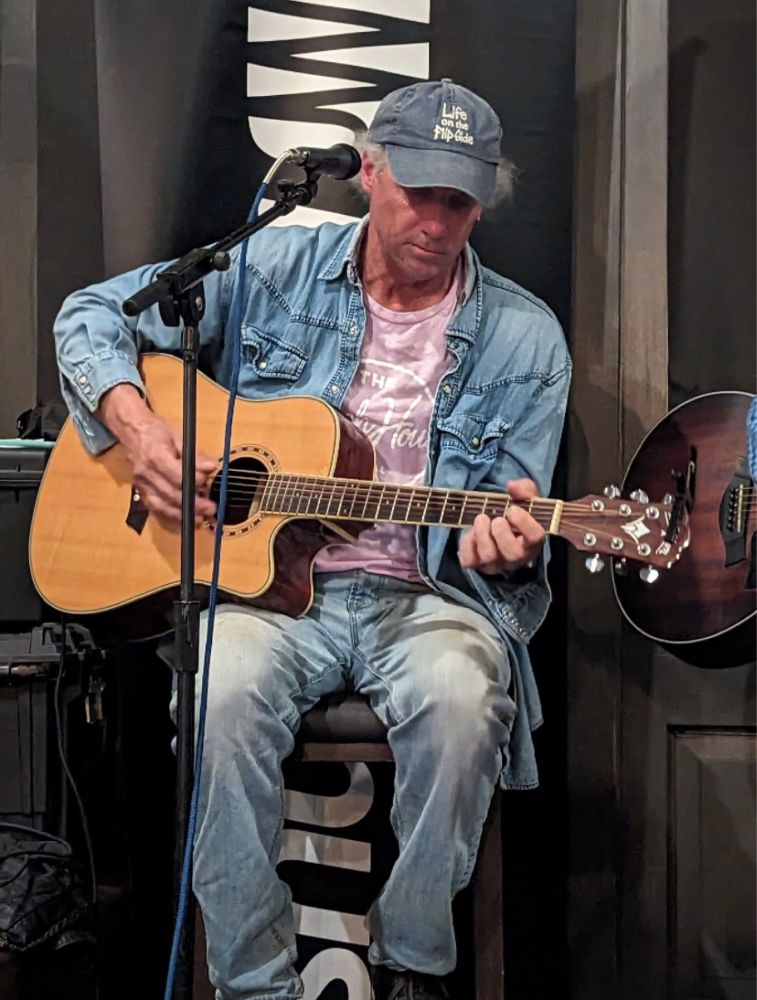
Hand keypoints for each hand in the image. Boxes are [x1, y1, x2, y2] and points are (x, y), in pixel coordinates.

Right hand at [98, 384, 216, 526]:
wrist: (131, 430)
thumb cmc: (155, 431)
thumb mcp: (178, 436)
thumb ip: (194, 455)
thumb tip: (210, 467)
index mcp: (155, 455)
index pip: (176, 476)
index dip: (194, 483)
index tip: (207, 483)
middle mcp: (146, 473)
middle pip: (170, 494)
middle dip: (193, 504)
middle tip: (211, 508)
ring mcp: (141, 485)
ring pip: (162, 506)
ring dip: (183, 516)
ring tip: (202, 518)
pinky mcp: (141, 492)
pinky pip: (155, 510)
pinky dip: (171, 518)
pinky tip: (185, 521)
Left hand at [459, 478, 544, 574]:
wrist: (498, 526)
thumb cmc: (515, 515)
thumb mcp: (524, 498)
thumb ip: (524, 489)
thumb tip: (511, 486)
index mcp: (532, 540)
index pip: (535, 537)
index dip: (524, 522)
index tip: (512, 509)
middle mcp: (516, 557)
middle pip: (513, 554)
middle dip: (502, 533)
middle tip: (496, 519)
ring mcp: (496, 563)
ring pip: (489, 557)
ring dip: (483, 534)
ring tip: (482, 519)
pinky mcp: (477, 563)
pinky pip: (469, 560)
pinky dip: (467, 544)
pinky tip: (472, 532)